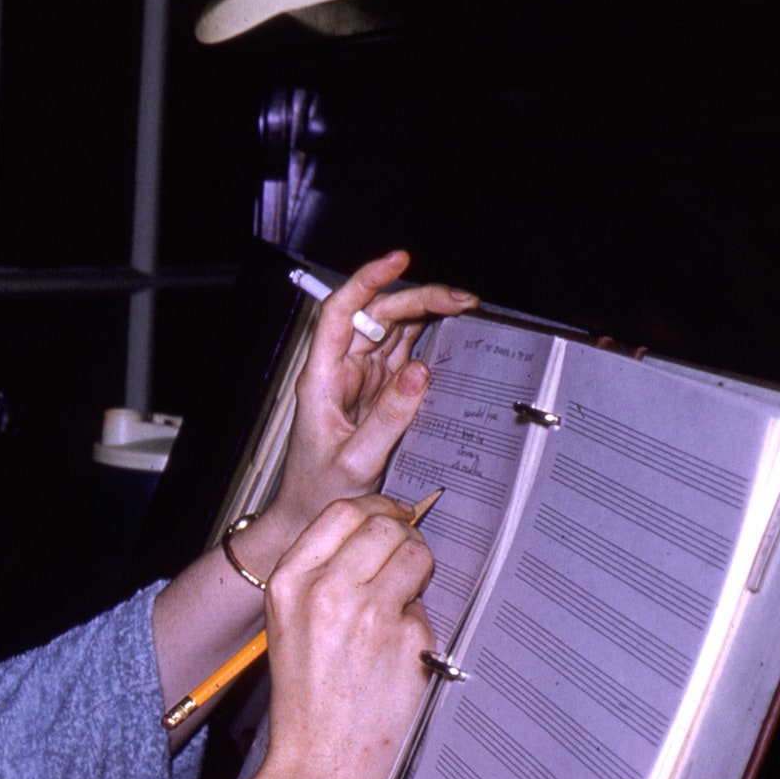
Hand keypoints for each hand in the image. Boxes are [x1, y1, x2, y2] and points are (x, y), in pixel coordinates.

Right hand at [260, 494, 437, 778]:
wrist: (320, 760)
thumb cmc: (306, 696)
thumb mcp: (291, 622)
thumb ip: (322, 574)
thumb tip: (376, 534)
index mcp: (289, 582)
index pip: (342, 511)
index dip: (375, 508)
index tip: (391, 516)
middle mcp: (326, 590)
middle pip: (384, 525)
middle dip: (404, 534)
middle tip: (408, 555)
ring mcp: (369, 614)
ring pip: (415, 555)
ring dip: (420, 568)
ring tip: (408, 597)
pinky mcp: (406, 641)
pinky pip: (428, 607)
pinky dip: (421, 620)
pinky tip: (402, 646)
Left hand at [268, 251, 474, 533]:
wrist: (312, 517)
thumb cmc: (320, 493)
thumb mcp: (356, 461)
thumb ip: (388, 418)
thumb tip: (420, 371)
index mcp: (322, 378)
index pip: (341, 313)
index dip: (366, 281)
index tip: (398, 261)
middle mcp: (341, 371)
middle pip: (377, 316)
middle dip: (418, 298)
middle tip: (462, 299)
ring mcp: (363, 381)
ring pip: (395, 331)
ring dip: (429, 315)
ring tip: (467, 308)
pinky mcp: (381, 395)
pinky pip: (407, 357)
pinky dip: (432, 342)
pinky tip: (456, 335)